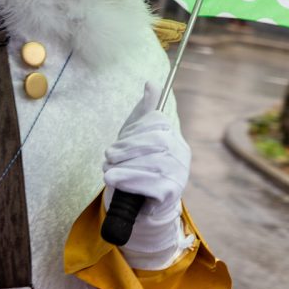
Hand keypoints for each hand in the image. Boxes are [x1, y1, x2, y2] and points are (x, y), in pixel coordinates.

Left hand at [103, 84, 191, 262]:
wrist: (139, 205)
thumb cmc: (137, 165)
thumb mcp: (135, 136)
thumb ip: (144, 111)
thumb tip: (151, 83)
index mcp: (173, 136)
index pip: (157, 122)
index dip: (133, 131)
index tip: (117, 143)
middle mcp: (181, 152)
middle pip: (155, 142)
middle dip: (126, 148)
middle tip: (108, 158)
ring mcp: (179, 173)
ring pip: (152, 163)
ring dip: (124, 167)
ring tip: (108, 173)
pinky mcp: (173, 192)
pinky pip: (152, 183)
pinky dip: (130, 181)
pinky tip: (117, 182)